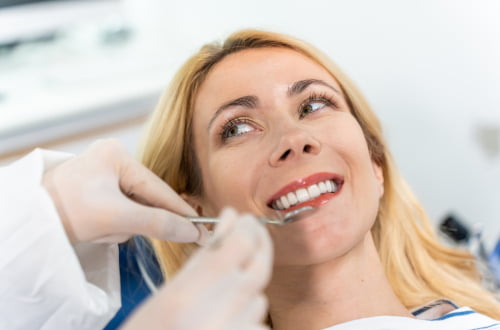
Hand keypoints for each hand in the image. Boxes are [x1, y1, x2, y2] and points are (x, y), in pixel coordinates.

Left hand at [42, 139, 204, 243]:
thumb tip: (191, 231)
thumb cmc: (69, 211)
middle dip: (135, 219)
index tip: (201, 226)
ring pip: (131, 209)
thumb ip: (158, 223)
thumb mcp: (117, 217)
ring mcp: (102, 176)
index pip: (158, 187)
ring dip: (121, 225)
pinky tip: (94, 228)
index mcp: (117, 155)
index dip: (180, 210)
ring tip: (99, 228)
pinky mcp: (95, 193)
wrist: (30, 223)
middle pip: (144, 198)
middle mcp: (111, 160)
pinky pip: (118, 213)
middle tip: (132, 230)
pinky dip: (111, 226)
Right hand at [122, 208, 272, 329]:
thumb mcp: (167, 296)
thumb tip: (227, 232)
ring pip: (259, 298)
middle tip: (255, 231)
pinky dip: (248, 319)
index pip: (237, 244)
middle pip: (260, 265)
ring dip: (250, 290)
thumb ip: (200, 266)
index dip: (244, 226)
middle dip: (261, 244)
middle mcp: (216, 311)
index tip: (242, 217)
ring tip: (229, 292)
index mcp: (188, 291)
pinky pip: (257, 325)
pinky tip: (229, 320)